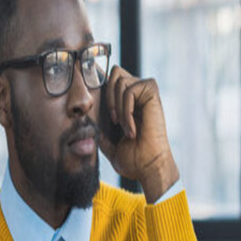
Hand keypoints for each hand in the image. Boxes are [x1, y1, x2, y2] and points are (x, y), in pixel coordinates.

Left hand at [99, 66, 179, 202]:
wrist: (149, 168)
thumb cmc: (135, 162)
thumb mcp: (111, 148)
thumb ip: (101, 136)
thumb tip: (87, 131)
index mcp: (130, 105)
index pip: (114, 80)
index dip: (102, 84)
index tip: (94, 99)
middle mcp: (139, 97)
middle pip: (116, 72)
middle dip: (107, 94)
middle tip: (113, 120)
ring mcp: (147, 95)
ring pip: (120, 79)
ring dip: (117, 106)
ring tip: (125, 127)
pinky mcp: (153, 96)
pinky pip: (129, 90)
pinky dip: (125, 109)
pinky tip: (131, 128)